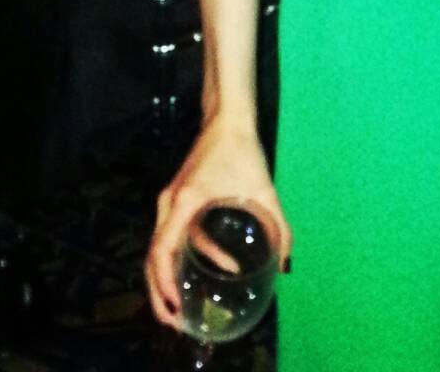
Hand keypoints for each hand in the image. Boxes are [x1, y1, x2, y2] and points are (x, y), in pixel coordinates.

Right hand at [145, 116, 290, 327]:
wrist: (228, 119)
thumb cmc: (243, 152)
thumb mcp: (264, 190)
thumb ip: (279, 225)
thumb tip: (286, 260)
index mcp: (183, 203)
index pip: (161, 251)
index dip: (163, 282)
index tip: (173, 306)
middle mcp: (169, 205)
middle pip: (153, 256)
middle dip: (159, 291)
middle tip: (174, 320)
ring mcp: (170, 201)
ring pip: (160, 247)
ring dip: (167, 276)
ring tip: (180, 304)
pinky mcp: (178, 198)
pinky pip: (174, 234)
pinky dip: (184, 253)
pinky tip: (206, 265)